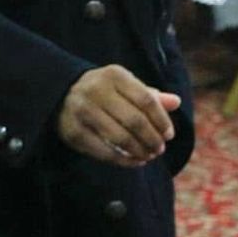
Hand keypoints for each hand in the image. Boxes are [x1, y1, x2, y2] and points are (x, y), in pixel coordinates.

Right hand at [56, 65, 179, 167]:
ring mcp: (83, 111)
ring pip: (121, 138)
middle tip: (160, 149)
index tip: (169, 134)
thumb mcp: (124, 86)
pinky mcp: (74, 132)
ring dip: (140, 151)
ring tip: (149, 155)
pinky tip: (135, 161)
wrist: (61, 93)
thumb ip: (150, 95)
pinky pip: (105, 152)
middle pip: (135, 120)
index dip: (162, 120)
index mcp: (114, 75)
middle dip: (152, 139)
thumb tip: (176, 102)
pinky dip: (124, 160)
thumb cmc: (103, 90)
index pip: (146, 99)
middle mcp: (96, 90)